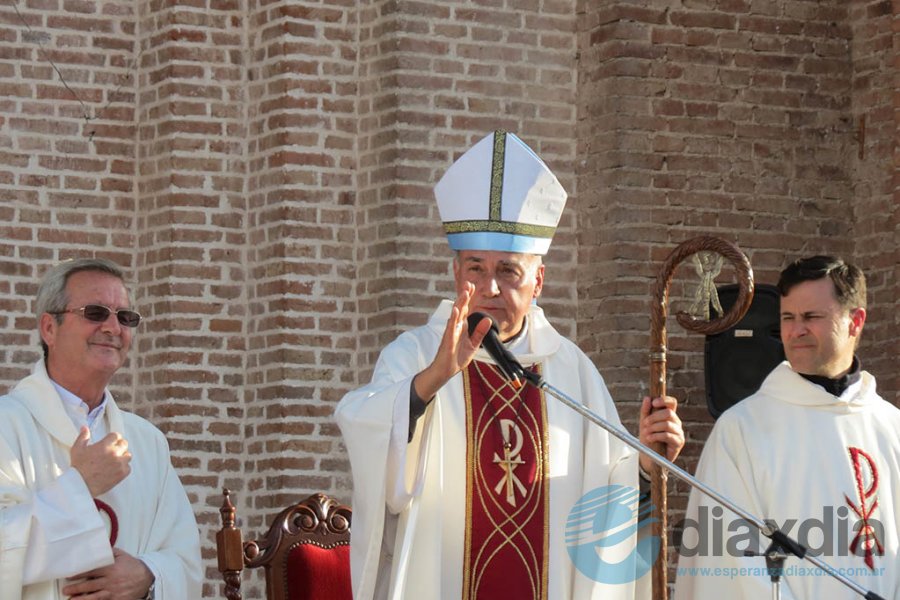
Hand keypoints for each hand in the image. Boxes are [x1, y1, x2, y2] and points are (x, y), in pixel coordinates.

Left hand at [63, 548, 153, 599]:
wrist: (147, 578)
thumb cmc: (133, 566)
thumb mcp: (122, 555)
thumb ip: (109, 552)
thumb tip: (98, 547)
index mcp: (111, 569)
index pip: (92, 571)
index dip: (79, 574)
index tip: (70, 575)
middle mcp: (111, 581)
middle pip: (90, 585)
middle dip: (76, 588)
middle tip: (65, 589)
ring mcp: (113, 592)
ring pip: (94, 597)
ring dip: (81, 599)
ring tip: (71, 599)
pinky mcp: (116, 599)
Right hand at [70, 427, 131, 496]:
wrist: (80, 485)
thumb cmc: (78, 468)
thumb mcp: (77, 449)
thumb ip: (83, 437)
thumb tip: (85, 427)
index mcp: (104, 446)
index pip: (116, 436)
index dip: (113, 438)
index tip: (111, 442)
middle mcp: (114, 453)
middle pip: (124, 444)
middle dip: (119, 446)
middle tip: (112, 451)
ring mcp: (119, 464)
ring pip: (128, 455)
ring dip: (122, 456)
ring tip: (114, 460)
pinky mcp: (121, 474)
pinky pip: (128, 467)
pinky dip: (123, 467)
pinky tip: (115, 469)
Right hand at [412, 282, 491, 400]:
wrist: (446, 371)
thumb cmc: (457, 357)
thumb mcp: (473, 344)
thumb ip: (480, 332)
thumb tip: (489, 320)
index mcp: (462, 326)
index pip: (466, 309)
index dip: (469, 298)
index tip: (472, 286)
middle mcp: (456, 326)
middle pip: (461, 308)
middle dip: (464, 296)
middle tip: (468, 284)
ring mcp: (451, 332)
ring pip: (455, 315)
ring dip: (460, 304)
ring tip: (464, 293)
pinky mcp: (448, 340)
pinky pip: (450, 328)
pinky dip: (453, 319)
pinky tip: (455, 311)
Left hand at [638, 396, 684, 471]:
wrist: (649, 456)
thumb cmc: (648, 438)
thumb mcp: (644, 423)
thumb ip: (645, 411)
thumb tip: (647, 398)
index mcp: (669, 415)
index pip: (672, 402)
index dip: (664, 400)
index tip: (654, 403)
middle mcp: (676, 422)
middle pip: (668, 413)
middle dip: (654, 417)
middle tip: (645, 423)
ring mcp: (679, 432)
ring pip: (667, 424)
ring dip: (654, 428)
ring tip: (646, 433)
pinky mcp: (679, 442)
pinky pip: (668, 435)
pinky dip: (656, 436)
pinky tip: (650, 438)